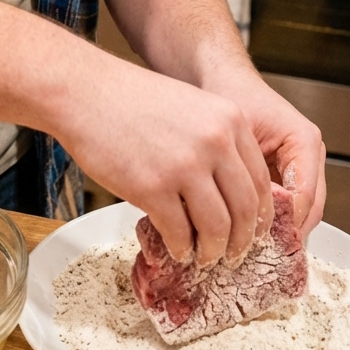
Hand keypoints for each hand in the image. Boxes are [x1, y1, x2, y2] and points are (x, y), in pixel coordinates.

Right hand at [61, 63, 274, 264]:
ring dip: (213, 251)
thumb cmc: (131, 98)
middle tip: (235, 254)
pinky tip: (177, 249)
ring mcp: (185, 167)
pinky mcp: (152, 188)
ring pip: (216, 227)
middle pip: (245, 208)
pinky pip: (179, 232)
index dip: (261, 214)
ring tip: (205, 258)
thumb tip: (227, 190)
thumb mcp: (192, 106)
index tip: (256, 230)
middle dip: (242, 240)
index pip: (261, 180)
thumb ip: (216, 141)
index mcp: (230, 121)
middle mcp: (215, 143)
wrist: (87, 91)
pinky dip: (181, 248)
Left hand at [200, 60, 325, 237]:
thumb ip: (243, 170)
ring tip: (251, 249)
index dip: (284, 225)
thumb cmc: (229, 96)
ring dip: (278, 232)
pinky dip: (270, 222)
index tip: (258, 243)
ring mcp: (303, 167)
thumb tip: (239, 217)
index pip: (304, 196)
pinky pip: (287, 207)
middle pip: (309, 210)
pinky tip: (247, 234)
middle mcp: (310, 156)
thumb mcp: (234, 133)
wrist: (223, 80)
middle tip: (255, 254)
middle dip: (284, 235)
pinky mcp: (288, 174)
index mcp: (305, 142)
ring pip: (300, 213)